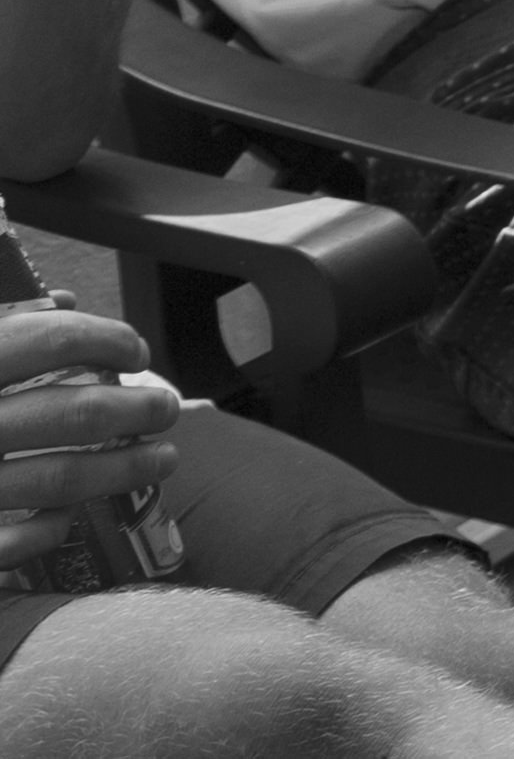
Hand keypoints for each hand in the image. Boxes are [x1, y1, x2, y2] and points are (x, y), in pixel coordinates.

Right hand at [0, 308, 180, 577]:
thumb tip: (62, 304)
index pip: (44, 341)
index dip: (103, 336)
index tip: (134, 348)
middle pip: (69, 412)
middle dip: (134, 407)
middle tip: (166, 406)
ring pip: (60, 478)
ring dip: (124, 469)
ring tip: (162, 459)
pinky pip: (14, 541)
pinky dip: (49, 528)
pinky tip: (64, 519)